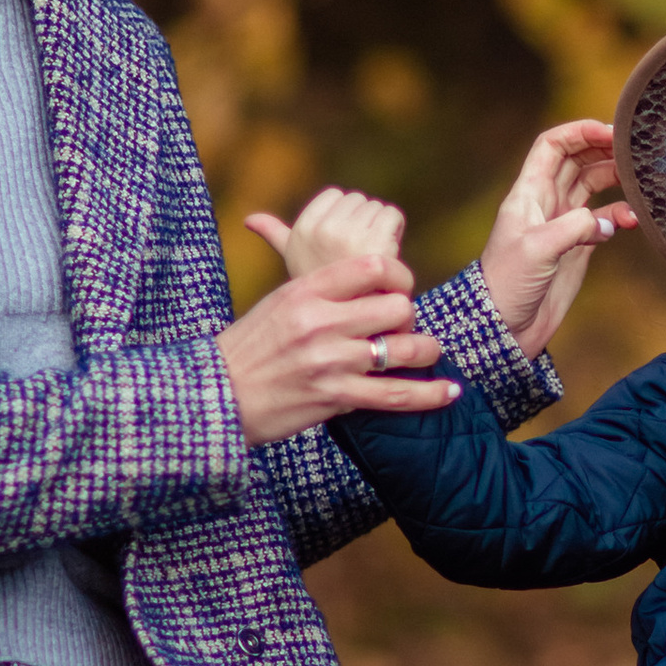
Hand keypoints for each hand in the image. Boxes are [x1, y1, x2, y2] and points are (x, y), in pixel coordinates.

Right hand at [216, 246, 457, 446]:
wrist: (216, 397)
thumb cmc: (248, 349)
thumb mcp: (277, 304)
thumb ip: (319, 288)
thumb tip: (361, 274)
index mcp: (305, 290)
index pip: (372, 266)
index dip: (399, 275)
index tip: (401, 287)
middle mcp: (320, 322)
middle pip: (396, 306)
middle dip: (408, 317)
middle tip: (404, 327)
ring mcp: (330, 361)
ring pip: (402, 348)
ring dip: (424, 350)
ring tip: (428, 352)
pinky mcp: (335, 398)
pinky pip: (396, 395)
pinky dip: (429, 395)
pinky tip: (449, 392)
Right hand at [246, 185, 408, 286]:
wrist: (349, 334)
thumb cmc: (317, 300)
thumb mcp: (292, 263)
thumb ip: (275, 236)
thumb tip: (250, 219)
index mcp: (303, 231)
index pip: (336, 196)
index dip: (347, 217)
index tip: (347, 244)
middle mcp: (321, 232)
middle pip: (359, 201)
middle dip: (366, 223)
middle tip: (365, 258)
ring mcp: (347, 239)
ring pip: (377, 209)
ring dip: (384, 231)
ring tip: (377, 263)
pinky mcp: (374, 248)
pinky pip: (392, 216)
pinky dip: (397, 233)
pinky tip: (391, 264)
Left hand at [477, 119, 637, 360]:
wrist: (505, 329)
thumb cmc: (508, 285)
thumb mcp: (537, 249)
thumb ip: (574, 226)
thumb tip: (606, 220)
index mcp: (528, 193)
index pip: (552, 146)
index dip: (579, 131)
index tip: (609, 131)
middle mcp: (546, 203)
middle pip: (576, 160)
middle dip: (603, 150)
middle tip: (633, 150)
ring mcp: (563, 224)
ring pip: (592, 187)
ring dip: (615, 179)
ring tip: (638, 180)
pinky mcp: (577, 248)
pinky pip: (604, 220)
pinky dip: (620, 215)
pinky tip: (632, 221)